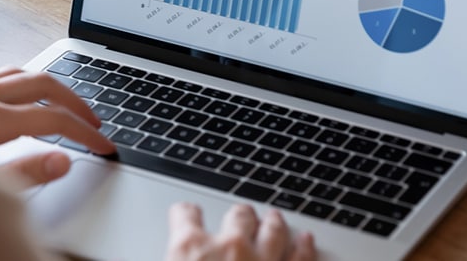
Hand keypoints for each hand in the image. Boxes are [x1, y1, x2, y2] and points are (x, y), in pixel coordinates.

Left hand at [0, 66, 114, 185]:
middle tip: (96, 122)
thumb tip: (64, 160)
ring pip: (24, 72)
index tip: (104, 147)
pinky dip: (25, 80)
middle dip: (77, 102)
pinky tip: (30, 93)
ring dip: (54, 86)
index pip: (54, 120)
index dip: (85, 133)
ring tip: (72, 105)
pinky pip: (1, 74)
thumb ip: (25, 172)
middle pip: (45, 84)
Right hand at [166, 203, 315, 260]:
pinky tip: (306, 240)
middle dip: (239, 213)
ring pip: (272, 230)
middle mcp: (229, 247)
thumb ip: (173, 257)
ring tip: (274, 217)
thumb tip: (160, 257)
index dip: (185, 213)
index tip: (187, 212)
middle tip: (241, 212)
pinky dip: (304, 247)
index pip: (184, 215)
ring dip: (273, 223)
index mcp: (189, 248)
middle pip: (237, 216)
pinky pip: (300, 258)